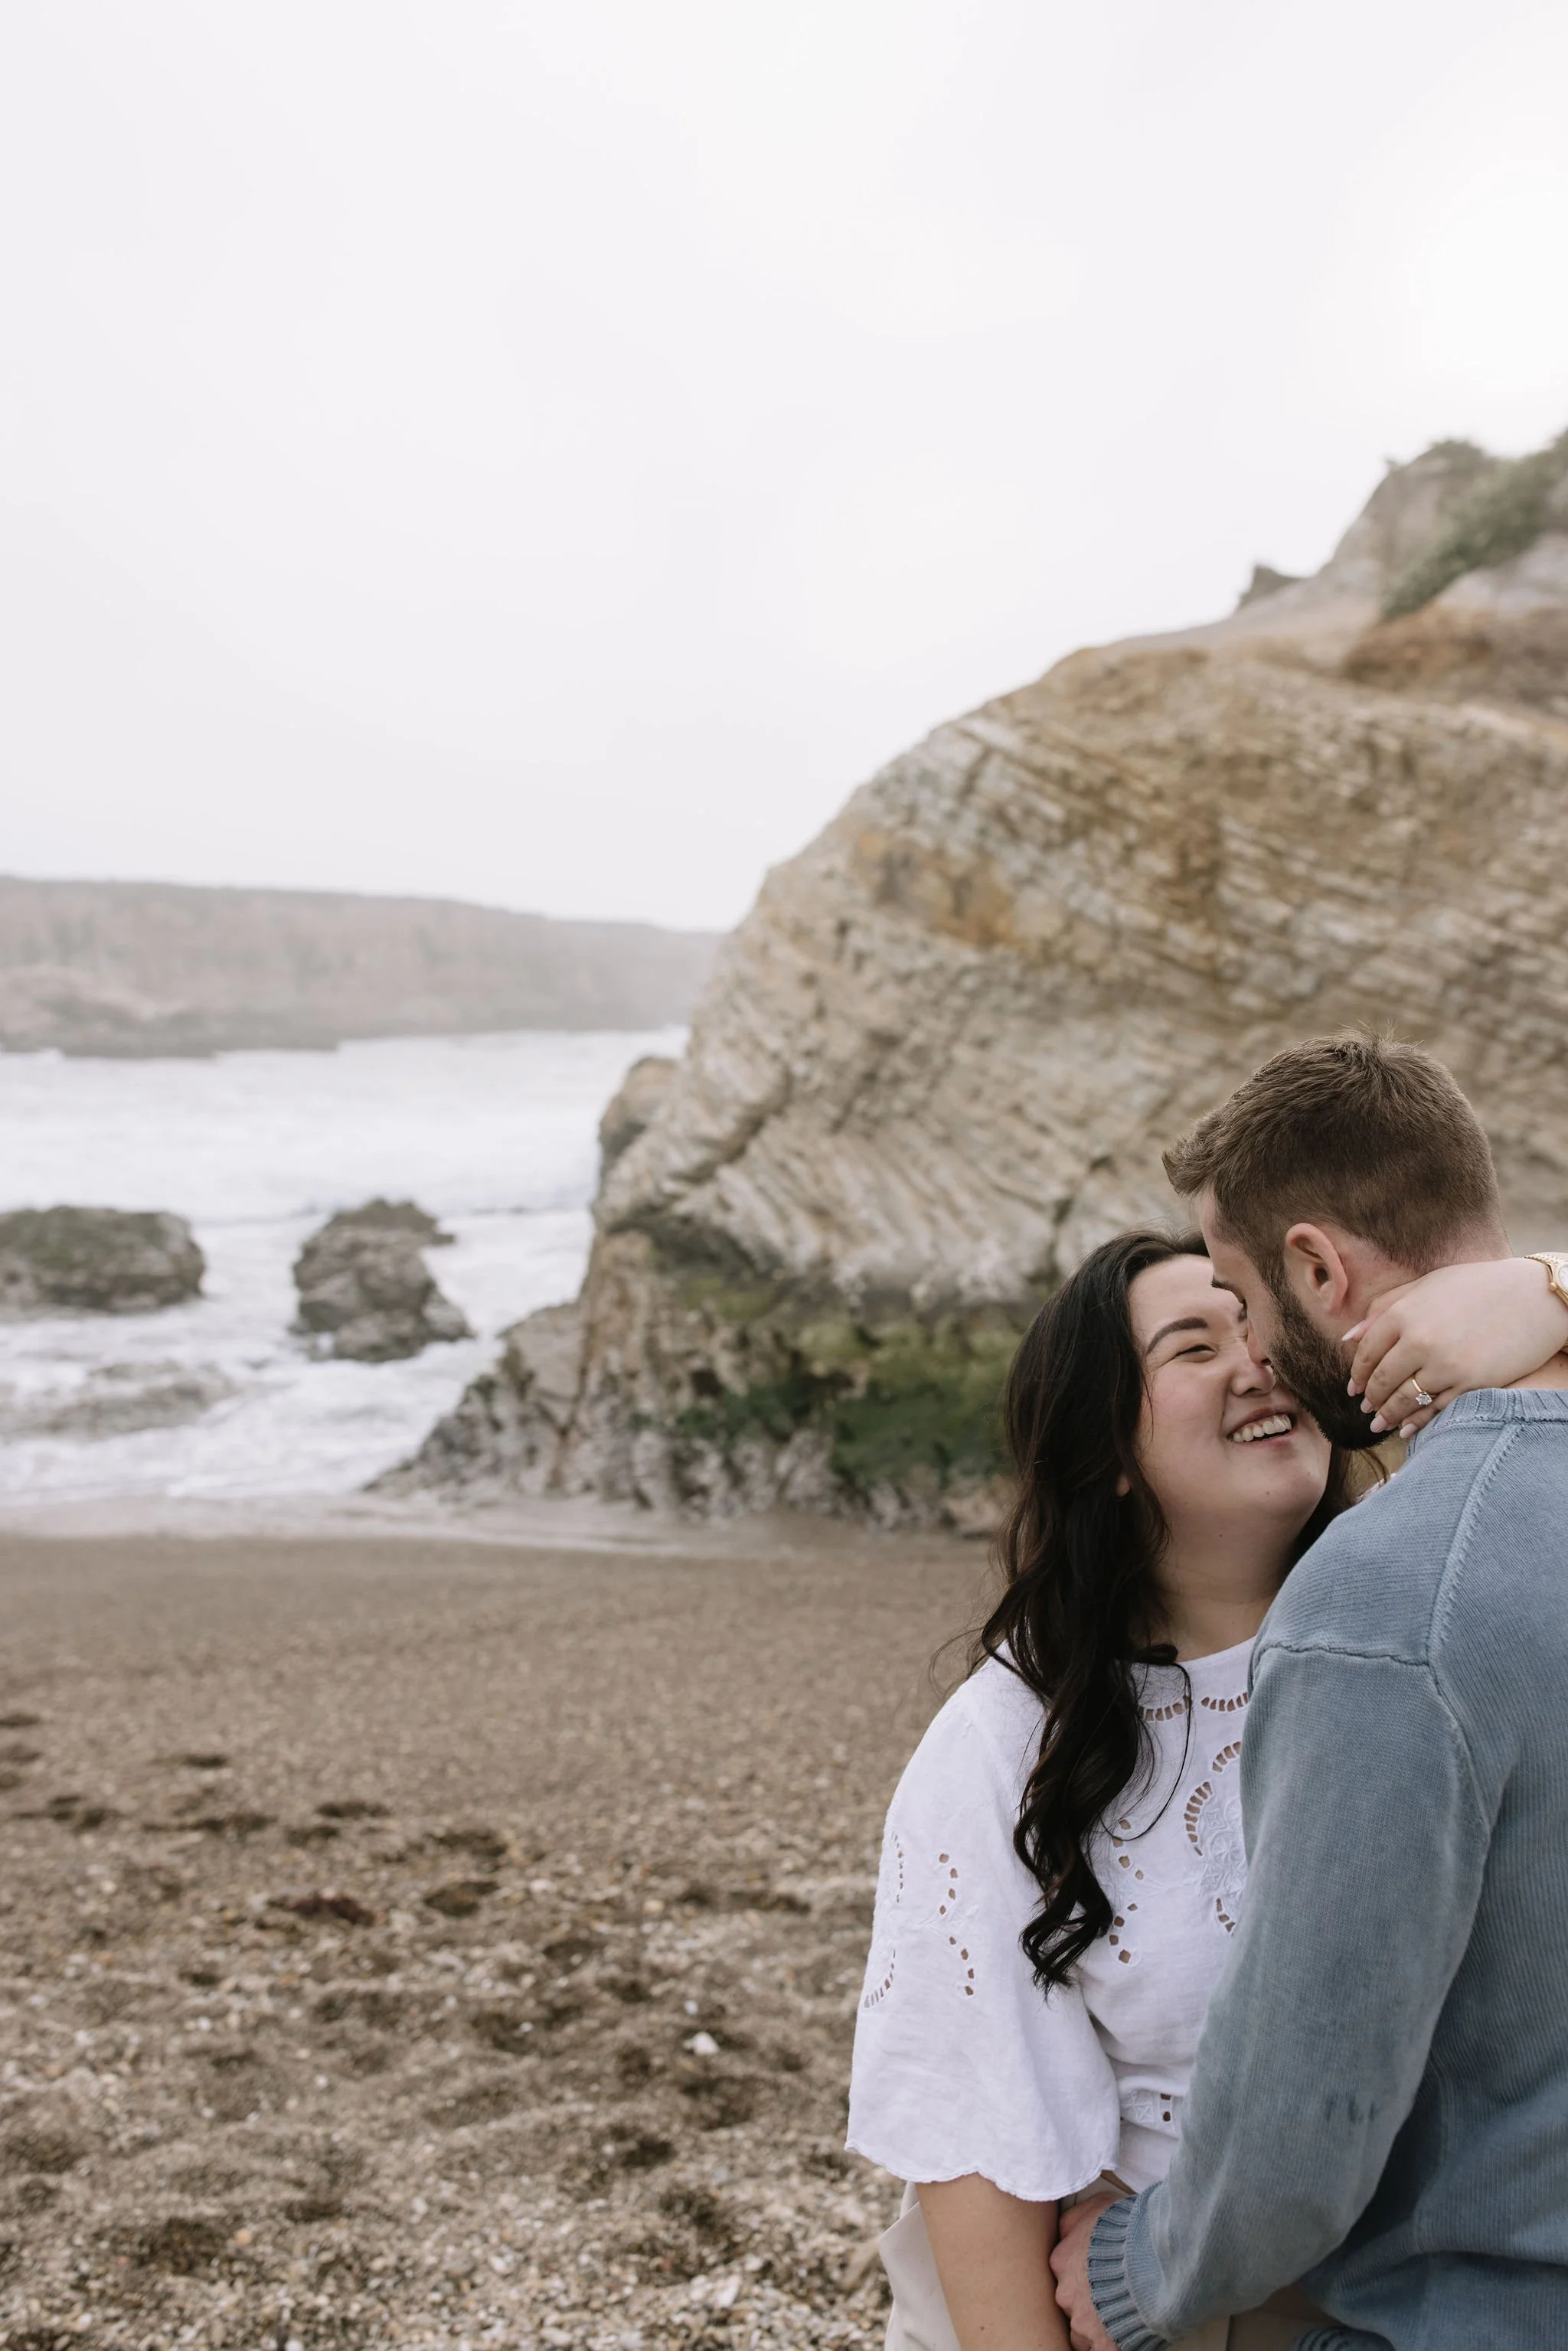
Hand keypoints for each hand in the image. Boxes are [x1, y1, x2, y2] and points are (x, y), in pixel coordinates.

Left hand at [1049, 2194, 1120, 2350]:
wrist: (1156, 2262)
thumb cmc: (1129, 2230)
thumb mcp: (1096, 2206)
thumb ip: (1074, 2219)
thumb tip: (1064, 2227)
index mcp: (1062, 2261)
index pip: (1063, 2272)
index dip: (1083, 2275)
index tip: (1097, 2275)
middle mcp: (1065, 2294)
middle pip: (1070, 2303)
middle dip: (1088, 2302)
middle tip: (1111, 2297)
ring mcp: (1083, 2324)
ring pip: (1082, 2332)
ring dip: (1097, 2327)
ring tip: (1119, 2318)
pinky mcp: (1103, 2347)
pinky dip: (1109, 2346)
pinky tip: (1121, 2338)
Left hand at [1345, 1258, 1567, 1438]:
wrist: (1534, 1296)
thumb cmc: (1477, 1286)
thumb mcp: (1426, 1286)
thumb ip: (1384, 1308)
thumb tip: (1348, 1338)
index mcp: (1403, 1313)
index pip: (1366, 1352)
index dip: (1357, 1373)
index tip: (1353, 1386)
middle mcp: (1419, 1341)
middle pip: (1381, 1380)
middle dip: (1370, 1397)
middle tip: (1365, 1407)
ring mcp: (1445, 1365)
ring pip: (1403, 1400)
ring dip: (1387, 1415)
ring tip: (1379, 1423)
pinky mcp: (1470, 1383)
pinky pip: (1434, 1409)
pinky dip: (1416, 1422)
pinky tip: (1407, 1429)